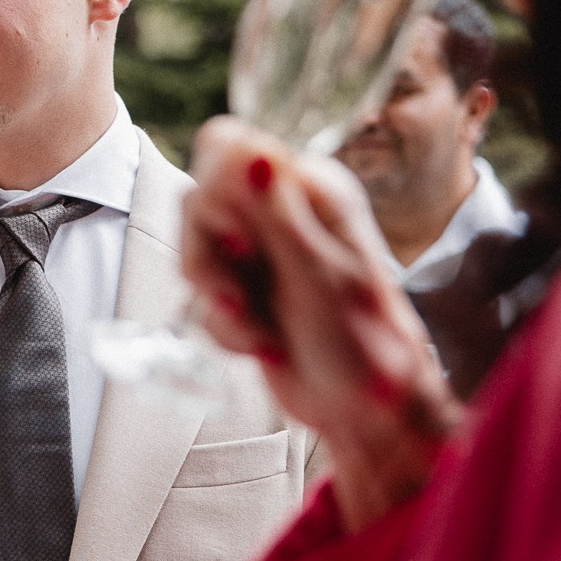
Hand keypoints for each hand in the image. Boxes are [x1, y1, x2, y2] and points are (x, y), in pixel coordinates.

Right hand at [181, 117, 462, 529]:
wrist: (365, 411)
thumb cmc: (363, 345)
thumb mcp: (318, 276)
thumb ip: (277, 213)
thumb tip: (250, 150)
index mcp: (311, 188)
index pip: (226, 148)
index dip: (216, 195)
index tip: (240, 242)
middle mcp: (283, 209)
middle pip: (199, 201)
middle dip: (209, 260)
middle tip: (242, 299)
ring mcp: (263, 249)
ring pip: (195, 250)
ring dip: (219, 301)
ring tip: (260, 332)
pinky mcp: (248, 287)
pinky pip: (204, 295)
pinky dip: (227, 327)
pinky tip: (264, 345)